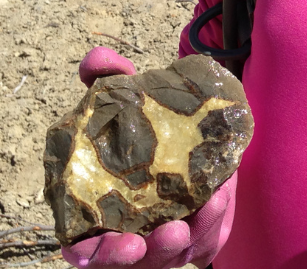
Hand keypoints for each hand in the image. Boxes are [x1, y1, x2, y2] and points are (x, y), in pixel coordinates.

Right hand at [65, 47, 236, 268]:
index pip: (85, 253)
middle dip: (155, 254)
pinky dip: (214, 222)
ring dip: (195, 233)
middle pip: (136, 264)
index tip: (125, 245)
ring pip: (177, 255)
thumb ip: (110, 79)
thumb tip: (96, 59)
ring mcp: (165, 241)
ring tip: (212, 202)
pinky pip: (207, 240)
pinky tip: (221, 194)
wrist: (187, 128)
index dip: (98, 256)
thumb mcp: (127, 100)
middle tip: (173, 231)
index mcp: (94, 216)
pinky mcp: (199, 237)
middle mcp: (127, 236)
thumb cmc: (142, 124)